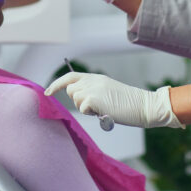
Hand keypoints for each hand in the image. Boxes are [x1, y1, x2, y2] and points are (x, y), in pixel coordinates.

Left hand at [45, 71, 181, 128]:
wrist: (143, 105)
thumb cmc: (128, 104)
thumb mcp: (108, 92)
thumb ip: (93, 92)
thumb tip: (79, 99)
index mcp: (96, 78)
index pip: (70, 77)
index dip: (56, 84)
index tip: (47, 92)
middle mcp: (92, 80)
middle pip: (70, 91)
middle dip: (77, 101)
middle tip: (94, 107)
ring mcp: (92, 88)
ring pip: (76, 100)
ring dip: (86, 108)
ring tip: (103, 109)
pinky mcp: (94, 98)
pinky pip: (83, 109)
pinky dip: (91, 113)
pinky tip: (105, 112)